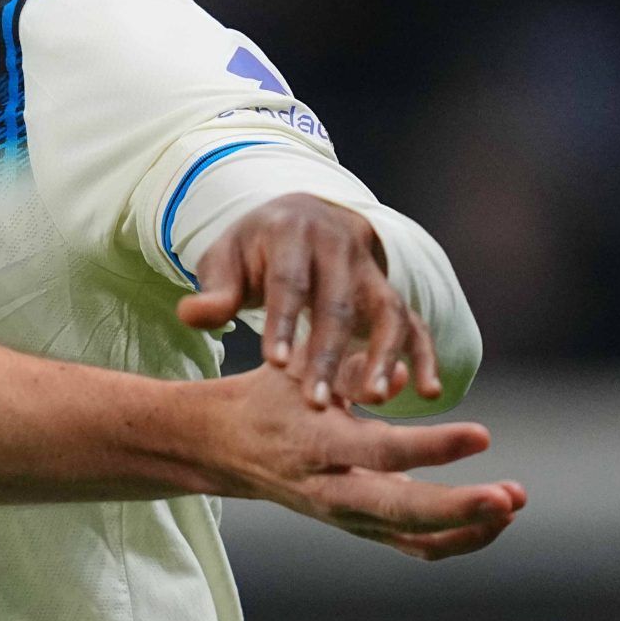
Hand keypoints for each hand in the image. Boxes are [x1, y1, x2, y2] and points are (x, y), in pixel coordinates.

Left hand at [177, 194, 435, 407]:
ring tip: (375, 398)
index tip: (276, 364)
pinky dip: (426, 355)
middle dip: (328, 354)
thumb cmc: (255, 250)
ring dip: (383, 356)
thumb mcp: (226, 259)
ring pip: (386, 312)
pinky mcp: (392, 292)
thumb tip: (191, 315)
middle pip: (338, 304)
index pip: (289, 282)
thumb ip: (215, 291)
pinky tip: (428, 391)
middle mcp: (339, 249)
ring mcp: (372, 271)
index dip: (285, 322)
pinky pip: (416, 322)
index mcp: (292, 234)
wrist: (302, 218)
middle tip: (317, 402)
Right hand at [213, 364, 524, 559]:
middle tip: (510, 496)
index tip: (483, 435)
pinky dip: (459, 539)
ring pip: (415, 538)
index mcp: (315, 445)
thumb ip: (355, 371)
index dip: (433, 447)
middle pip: (401, 511)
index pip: (381, 452)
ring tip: (514, 502)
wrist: (227, 446)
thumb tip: (410, 374)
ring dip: (471, 527)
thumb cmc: (271, 397)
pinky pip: (415, 546)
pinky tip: (496, 520)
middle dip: (461, 509)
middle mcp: (329, 491)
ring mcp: (345, 517)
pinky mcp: (360, 528)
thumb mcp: (300, 371)